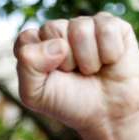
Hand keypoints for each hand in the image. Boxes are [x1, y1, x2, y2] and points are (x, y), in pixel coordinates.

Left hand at [13, 13, 138, 139]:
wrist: (109, 114)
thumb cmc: (70, 103)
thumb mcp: (36, 94)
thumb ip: (28, 66)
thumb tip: (59, 44)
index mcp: (36, 44)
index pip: (26, 39)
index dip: (39, 63)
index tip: (51, 79)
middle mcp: (60, 30)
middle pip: (53, 28)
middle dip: (66, 61)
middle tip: (75, 74)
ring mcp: (86, 25)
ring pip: (80, 29)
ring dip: (89, 60)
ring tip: (92, 69)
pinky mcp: (112, 25)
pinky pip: (106, 29)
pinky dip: (110, 53)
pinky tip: (110, 61)